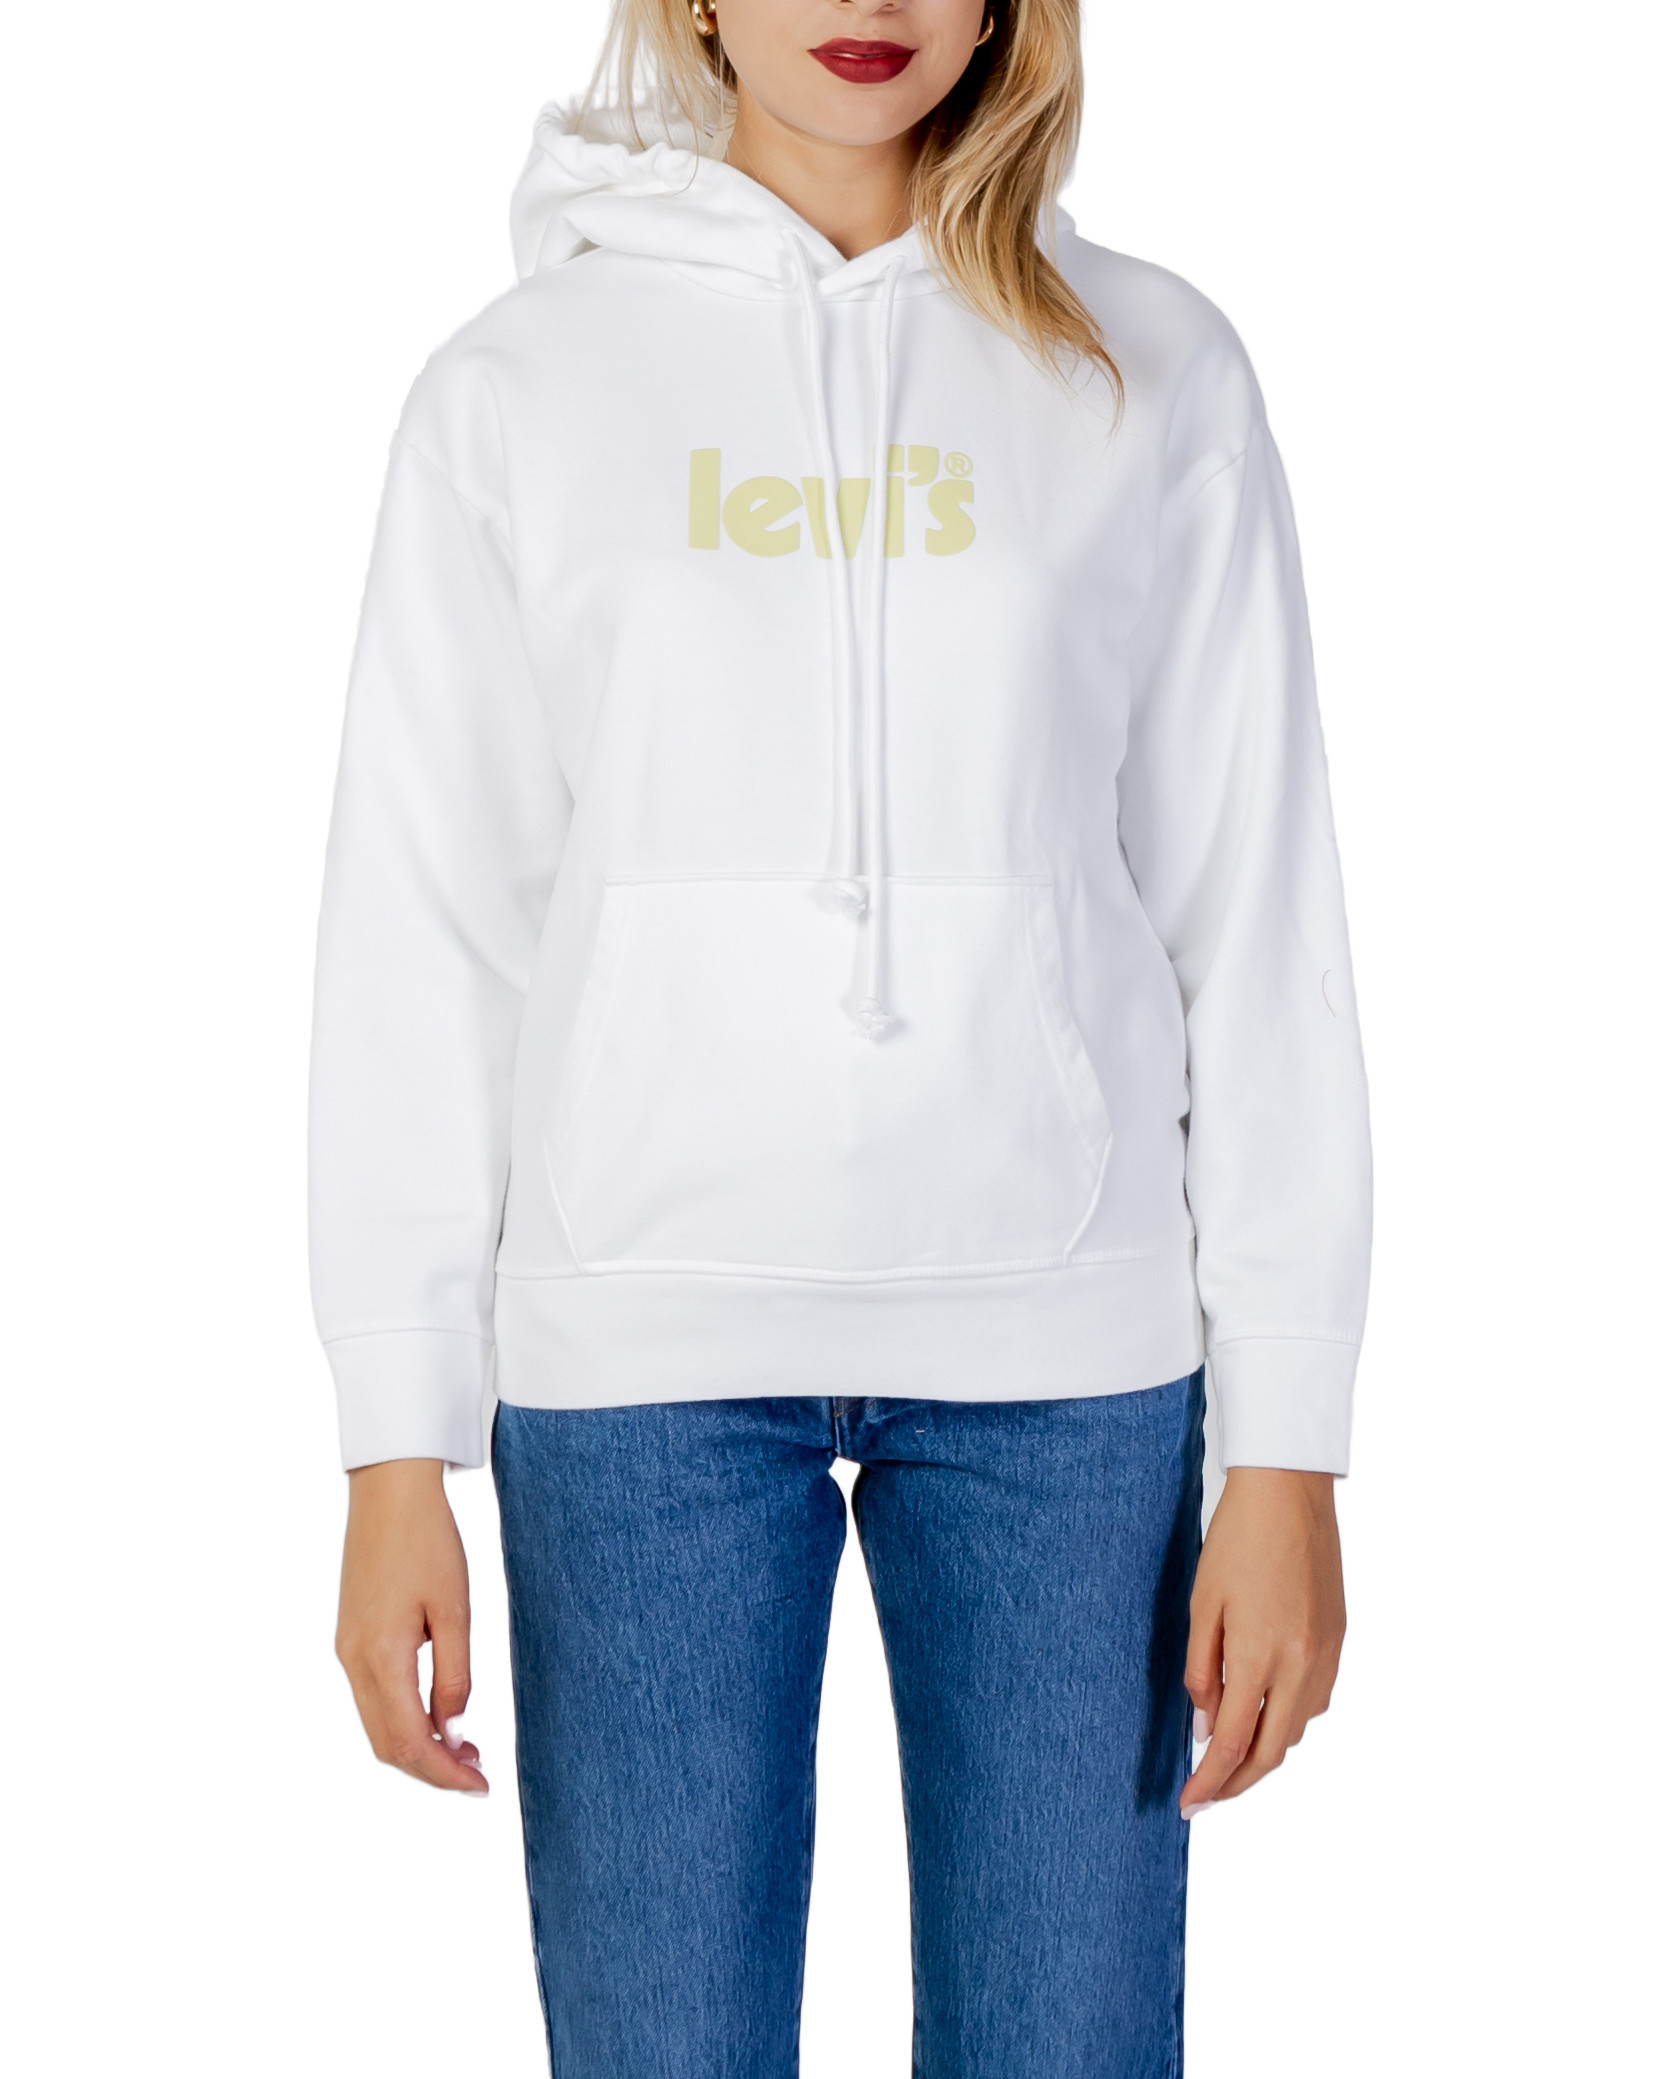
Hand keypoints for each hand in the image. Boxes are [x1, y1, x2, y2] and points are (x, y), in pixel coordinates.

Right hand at [336, 1458, 487, 1793]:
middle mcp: (353, 1661)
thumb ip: (454, 1675)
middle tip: (478, 1775)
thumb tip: (454, 1731)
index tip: (481, 1787)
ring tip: (465, 1750)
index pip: (409, 1743)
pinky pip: (373, 1698)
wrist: (389, 1490)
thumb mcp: (455, 1609)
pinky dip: (403, 1719)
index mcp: (380, 1656)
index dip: (444, 1774)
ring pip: (377, 1726)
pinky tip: (437, 1715)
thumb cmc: (428, 1541)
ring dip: (417, 1747)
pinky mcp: (350, 1637)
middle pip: (387, 1745)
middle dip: (432, 1769)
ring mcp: (346, 1649)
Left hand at [1180, 1466, 1343, 1817]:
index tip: (1188, 1804)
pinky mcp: (1339, 1640)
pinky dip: (1289, 1719)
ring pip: (1297, 1730)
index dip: (1210, 1782)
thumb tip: (1206, 1727)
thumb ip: (1202, 1672)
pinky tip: (1265, 1711)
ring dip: (1265, 1751)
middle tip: (1207, 1795)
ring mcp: (1326, 1655)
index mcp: (1260, 1657)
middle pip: (1272, 1752)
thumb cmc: (1236, 1540)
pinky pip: (1316, 1701)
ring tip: (1229, 1754)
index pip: (1233, 1745)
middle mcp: (1301, 1666)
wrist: (1289, 1493)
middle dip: (1238, 1783)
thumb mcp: (1202, 1605)